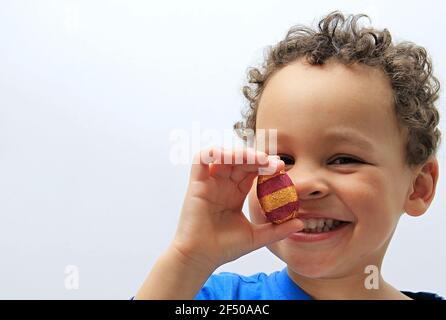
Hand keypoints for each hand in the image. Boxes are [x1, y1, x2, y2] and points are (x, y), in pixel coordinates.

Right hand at [170, 146, 303, 270]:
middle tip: (273, 163)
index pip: (252, 170)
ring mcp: (209, 182)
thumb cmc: (225, 248)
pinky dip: (213, 152)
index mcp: (235, 193)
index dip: (266, 165)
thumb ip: (277, 229)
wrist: (202, 258)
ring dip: (240, 153)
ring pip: (223, 156)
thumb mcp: (257, 237)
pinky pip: (200, 159)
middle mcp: (222, 184)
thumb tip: (301, 224)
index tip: (281, 167)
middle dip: (257, 157)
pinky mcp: (196, 183)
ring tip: (256, 159)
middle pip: (240, 160)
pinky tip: (228, 156)